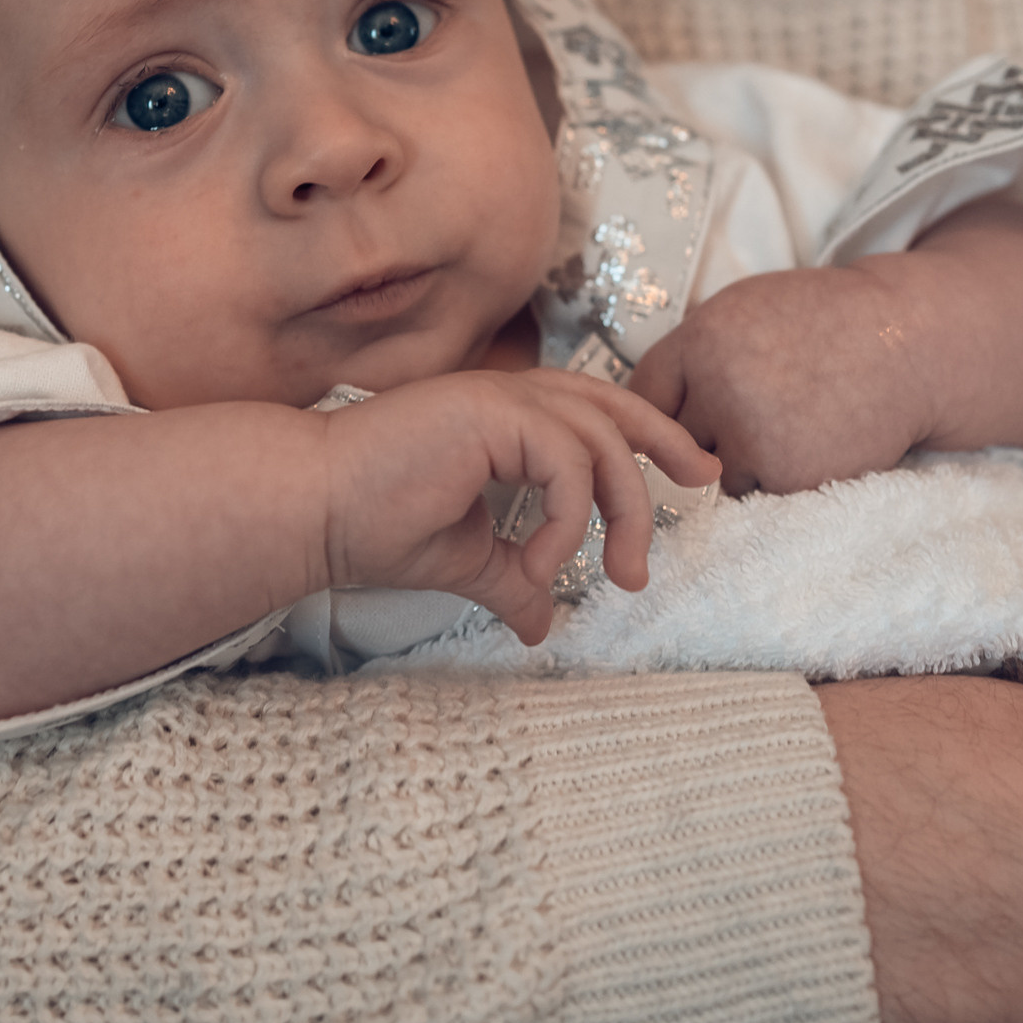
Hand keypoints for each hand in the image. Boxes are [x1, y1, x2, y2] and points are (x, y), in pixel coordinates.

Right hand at [318, 369, 720, 640]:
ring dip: (624, 510)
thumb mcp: (464, 561)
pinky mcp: (488, 412)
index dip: (648, 435)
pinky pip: (566, 464)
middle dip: (667, 443)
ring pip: (600, 438)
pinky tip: (540, 564)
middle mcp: (506, 397)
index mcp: (503, 419)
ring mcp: (498, 398)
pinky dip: (568, 520)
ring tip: (621, 574)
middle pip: (613, 407)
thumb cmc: (372, 526)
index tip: (693, 475)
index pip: (593, 412)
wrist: (314, 513)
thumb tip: (540, 626)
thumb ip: (511, 579)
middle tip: (708, 483)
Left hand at [629, 265, 930, 494]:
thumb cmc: (823, 323)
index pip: (644, 394)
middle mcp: (720, 388)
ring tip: (793, 419)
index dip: (665, 405)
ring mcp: (754, 436)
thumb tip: (638, 413)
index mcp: (701, 340)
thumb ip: (691, 354)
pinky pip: (757, 491)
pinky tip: (813, 440)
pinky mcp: (789, 476)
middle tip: (760, 404)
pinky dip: (778, 476)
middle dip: (706, 432)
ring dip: (743, 460)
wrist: (908, 342)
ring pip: (715, 473)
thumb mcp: (743, 310)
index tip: (688, 408)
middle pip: (675, 440)